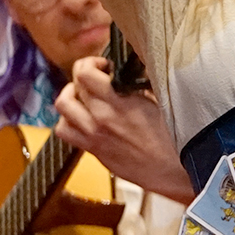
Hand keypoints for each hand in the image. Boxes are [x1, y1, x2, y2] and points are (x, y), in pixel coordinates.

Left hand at [55, 58, 192, 202]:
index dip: (92, 63)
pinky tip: (82, 117)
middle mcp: (102, 118)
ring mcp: (93, 135)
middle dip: (85, 75)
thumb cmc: (173, 138)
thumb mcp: (160, 103)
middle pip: (74, 85)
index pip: (85, 73)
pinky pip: (64, 130)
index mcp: (120, 104)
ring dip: (71, 95)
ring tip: (84, 95)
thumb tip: (127, 72)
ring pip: (62, 105)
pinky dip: (67, 119)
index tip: (105, 66)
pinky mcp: (92, 149)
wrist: (171, 171)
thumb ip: (138, 87)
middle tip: (99, 77)